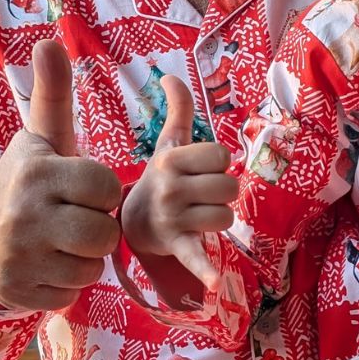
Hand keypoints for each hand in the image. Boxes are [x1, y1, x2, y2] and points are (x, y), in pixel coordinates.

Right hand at [0, 38, 121, 310]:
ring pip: (92, 267)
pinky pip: (71, 294)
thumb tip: (50, 41)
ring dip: (86, 258)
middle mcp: (25, 215)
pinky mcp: (18, 292)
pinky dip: (67, 284)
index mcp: (36, 173)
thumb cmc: (25, 182)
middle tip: (78, 220)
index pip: (105, 186)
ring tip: (64, 242)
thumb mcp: (38, 139)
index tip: (84, 189)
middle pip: (104, 233)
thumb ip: (53, 94)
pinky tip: (49, 265)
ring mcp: (20, 257)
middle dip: (99, 229)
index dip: (103, 190)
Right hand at [119, 75, 237, 290]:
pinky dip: (204, 270)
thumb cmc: (159, 181)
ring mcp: (172, 218)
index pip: (221, 155)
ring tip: (196, 218)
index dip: (218, 164)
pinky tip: (213, 283)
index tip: (200, 171)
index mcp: (171, 160)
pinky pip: (195, 256)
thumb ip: (177, 111)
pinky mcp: (175, 245)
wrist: (128, 225)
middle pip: (230, 187)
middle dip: (223, 193)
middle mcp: (170, 187)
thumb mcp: (165, 146)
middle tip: (201, 197)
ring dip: (218, 220)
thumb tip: (171, 75)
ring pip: (225, 218)